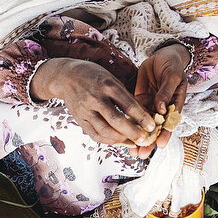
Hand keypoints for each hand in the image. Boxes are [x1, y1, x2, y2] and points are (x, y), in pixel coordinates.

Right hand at [31, 58, 156, 149]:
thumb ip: (124, 96)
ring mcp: (86, 110)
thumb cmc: (93, 76)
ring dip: (121, 139)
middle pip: (117, 121)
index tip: (152, 126)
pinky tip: (118, 141)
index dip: (142, 118)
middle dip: (132, 132)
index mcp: (107, 86)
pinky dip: (108, 140)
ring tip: (132, 141)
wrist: (66, 77)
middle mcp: (96, 98)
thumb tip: (141, 115)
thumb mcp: (111, 79)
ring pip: (105, 131)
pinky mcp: (80, 120)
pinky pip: (95, 135)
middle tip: (143, 139)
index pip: (128, 105)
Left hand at [135, 44, 191, 153]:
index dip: (165, 134)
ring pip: (143, 125)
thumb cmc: (173, 65)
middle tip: (142, 154)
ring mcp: (150, 105)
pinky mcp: (139, 100)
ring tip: (132, 152)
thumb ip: (166, 92)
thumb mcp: (173, 76)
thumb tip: (161, 109)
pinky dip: (129, 125)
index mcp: (174, 104)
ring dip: (137, 138)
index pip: (170, 122)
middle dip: (149, 142)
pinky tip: (122, 135)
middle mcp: (162, 109)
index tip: (160, 144)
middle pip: (156, 128)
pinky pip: (133, 114)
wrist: (163, 56)